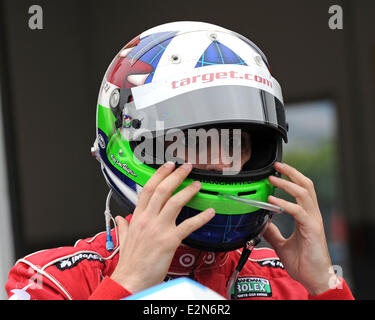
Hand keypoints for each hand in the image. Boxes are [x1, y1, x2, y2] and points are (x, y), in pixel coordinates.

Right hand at [110, 162, 214, 293]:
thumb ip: (124, 225)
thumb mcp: (124, 239)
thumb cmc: (130, 262)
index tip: (168, 166)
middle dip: (175, 176)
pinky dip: (201, 217)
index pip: (148, 189)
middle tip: (186, 167)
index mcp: (138, 217)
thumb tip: (120, 217)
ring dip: (188, 191)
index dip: (159, 175)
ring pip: (174, 202)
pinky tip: (210, 212)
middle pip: (162, 190)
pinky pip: (188, 225)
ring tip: (198, 184)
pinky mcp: (169, 241)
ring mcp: (158, 229)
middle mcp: (148, 219)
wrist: (131, 280)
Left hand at [262, 162, 339, 295]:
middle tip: (277, 165)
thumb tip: (261, 224)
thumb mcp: (282, 244)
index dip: (291, 178)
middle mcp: (312, 215)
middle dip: (292, 172)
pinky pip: (298, 212)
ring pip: (304, 193)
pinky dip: (285, 204)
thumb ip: (273, 232)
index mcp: (306, 216)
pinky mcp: (312, 230)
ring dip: (288, 183)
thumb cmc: (303, 262)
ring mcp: (313, 221)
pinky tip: (273, 202)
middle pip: (306, 185)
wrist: (314, 279)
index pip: (301, 190)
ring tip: (273, 178)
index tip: (276, 171)